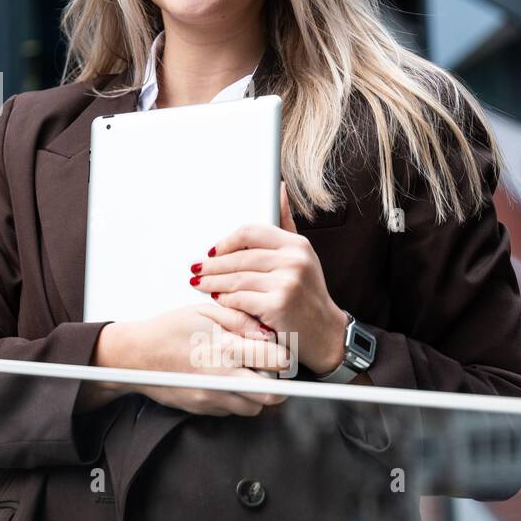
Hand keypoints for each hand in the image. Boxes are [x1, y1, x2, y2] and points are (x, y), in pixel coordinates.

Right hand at [97, 304, 289, 416]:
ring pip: (255, 406)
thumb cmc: (169, 329)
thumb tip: (269, 333)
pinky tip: (224, 379)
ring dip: (257, 392)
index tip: (281, 352)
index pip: (277, 361)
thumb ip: (240, 319)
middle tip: (269, 368)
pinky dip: (237, 397)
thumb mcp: (205, 312)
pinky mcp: (204, 409)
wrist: (135, 355)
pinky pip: (234, 410)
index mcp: (225, 349)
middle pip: (273, 394)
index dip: (285, 357)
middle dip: (278, 383)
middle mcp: (222, 378)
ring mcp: (212, 398)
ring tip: (243, 372)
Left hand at [188, 181, 348, 375]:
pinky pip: (240, 299)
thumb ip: (285, 223)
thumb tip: (278, 188)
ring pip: (236, 279)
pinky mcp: (278, 305)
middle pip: (239, 258)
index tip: (212, 251)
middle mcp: (294, 261)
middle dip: (213, 265)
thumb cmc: (307, 293)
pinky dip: (225, 300)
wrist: (325, 333)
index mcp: (297, 245)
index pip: (250, 232)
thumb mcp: (302, 255)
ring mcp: (287, 283)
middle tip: (196, 269)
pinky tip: (217, 300)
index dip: (227, 242)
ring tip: (199, 284)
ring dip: (212, 282)